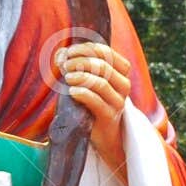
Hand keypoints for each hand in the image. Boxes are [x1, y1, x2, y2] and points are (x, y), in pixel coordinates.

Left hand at [57, 42, 129, 174]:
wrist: (103, 136)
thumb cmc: (92, 104)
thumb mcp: (90, 82)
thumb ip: (81, 67)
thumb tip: (61, 54)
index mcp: (121, 73)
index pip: (107, 53)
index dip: (87, 49)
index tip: (69, 52)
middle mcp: (124, 86)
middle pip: (104, 66)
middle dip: (81, 61)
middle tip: (65, 65)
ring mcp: (118, 102)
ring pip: (101, 82)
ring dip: (80, 77)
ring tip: (67, 78)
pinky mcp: (109, 116)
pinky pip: (96, 101)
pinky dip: (82, 93)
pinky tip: (71, 92)